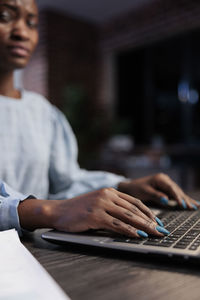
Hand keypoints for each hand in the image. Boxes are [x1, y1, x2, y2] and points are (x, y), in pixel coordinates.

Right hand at [18, 188, 168, 237]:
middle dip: (150, 221)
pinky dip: (129, 231)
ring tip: (154, 234)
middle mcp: (107, 195)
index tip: (157, 221)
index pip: (134, 201)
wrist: (58, 211)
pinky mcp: (95, 215)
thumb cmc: (78, 209)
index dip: (148, 212)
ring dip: (143, 226)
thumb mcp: (98, 203)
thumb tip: (133, 220)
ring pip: (128, 216)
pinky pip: (116, 224)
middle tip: (161, 230)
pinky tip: (138, 235)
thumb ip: (113, 207)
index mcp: (109, 191)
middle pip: (134, 209)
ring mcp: (101, 204)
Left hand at [118, 173, 198, 209]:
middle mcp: (165, 179)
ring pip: (178, 192)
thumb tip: (167, 200)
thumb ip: (156, 195)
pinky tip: (193, 203)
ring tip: (195, 207)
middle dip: (185, 199)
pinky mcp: (166, 188)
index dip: (178, 197)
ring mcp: (166, 183)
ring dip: (186, 200)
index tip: (182, 205)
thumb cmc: (136, 189)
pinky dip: (183, 199)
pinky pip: (176, 194)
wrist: (130, 187)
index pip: (171, 188)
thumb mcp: (145, 192)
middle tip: (192, 208)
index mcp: (160, 178)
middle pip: (177, 190)